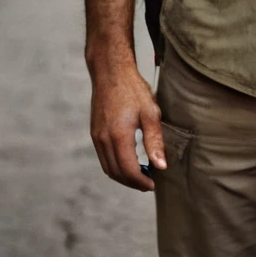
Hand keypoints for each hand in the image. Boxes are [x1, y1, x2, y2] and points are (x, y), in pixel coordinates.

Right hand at [90, 64, 166, 190]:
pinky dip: (115, 166)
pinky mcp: (94, 132)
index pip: (128, 170)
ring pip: (107, 168)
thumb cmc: (133, 89)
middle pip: (116, 173)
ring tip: (140, 175)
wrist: (111, 72)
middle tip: (148, 183)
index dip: (141, 182)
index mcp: (119, 136)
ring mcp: (97, 136)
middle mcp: (104, 139)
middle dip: (132, 182)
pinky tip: (128, 161)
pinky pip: (103, 157)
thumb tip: (161, 166)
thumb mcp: (150, 113)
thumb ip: (155, 141)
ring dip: (122, 176)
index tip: (153, 185)